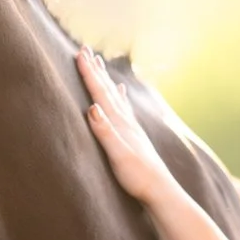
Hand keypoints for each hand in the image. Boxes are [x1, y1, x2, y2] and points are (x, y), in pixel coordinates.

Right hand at [77, 48, 177, 207]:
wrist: (160, 191)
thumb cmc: (137, 176)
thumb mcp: (118, 155)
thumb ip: (105, 131)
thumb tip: (92, 107)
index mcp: (119, 123)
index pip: (100, 93)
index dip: (89, 73)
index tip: (79, 53)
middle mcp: (126, 121)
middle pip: (107, 89)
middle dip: (95, 70)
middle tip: (85, 49)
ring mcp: (131, 127)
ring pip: (115, 95)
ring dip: (105, 78)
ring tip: (100, 63)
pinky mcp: (133, 135)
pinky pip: (123, 107)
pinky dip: (119, 96)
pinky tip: (121, 91)